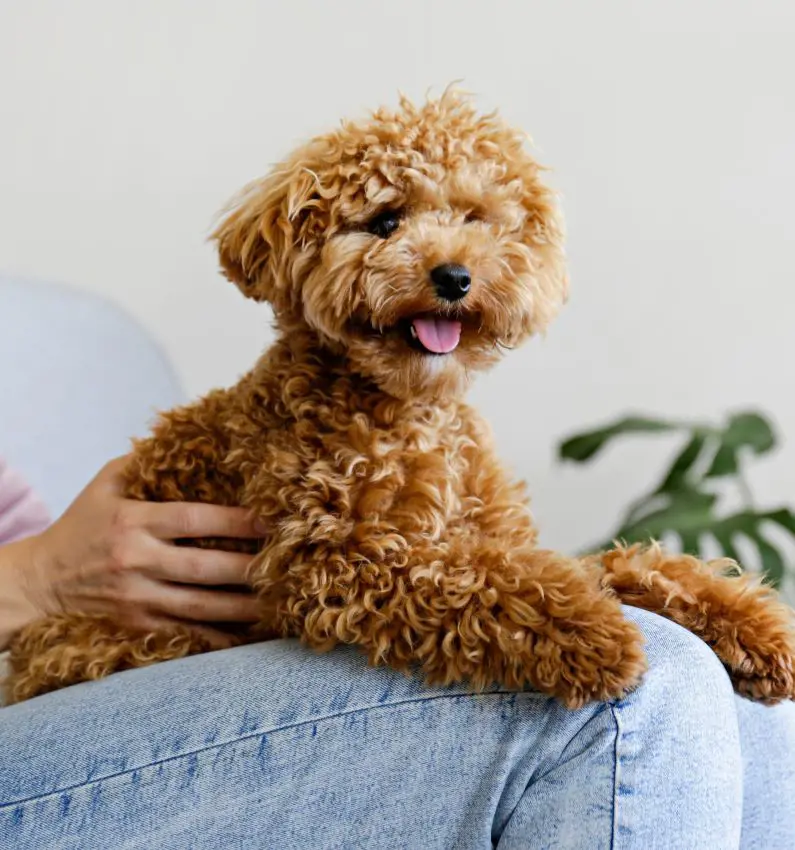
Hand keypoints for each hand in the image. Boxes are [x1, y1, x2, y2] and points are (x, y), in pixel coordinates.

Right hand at [0, 457, 263, 650]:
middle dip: (251, 567)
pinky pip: (188, 636)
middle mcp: (137, 562)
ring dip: (246, 607)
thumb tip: (189, 440)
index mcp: (132, 521)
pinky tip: (251, 634)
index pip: (194, 520)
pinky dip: (221, 638)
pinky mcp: (138, 628)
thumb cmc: (81, 525)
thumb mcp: (105, 484)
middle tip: (289, 564)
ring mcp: (138, 600)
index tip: (271, 520)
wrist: (40, 583)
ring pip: (203, 607)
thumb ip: (145, 462)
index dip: (236, 521)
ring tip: (281, 601)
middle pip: (206, 568)